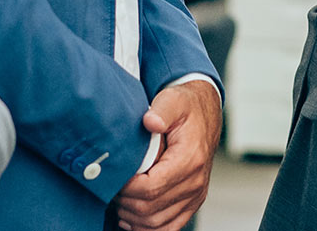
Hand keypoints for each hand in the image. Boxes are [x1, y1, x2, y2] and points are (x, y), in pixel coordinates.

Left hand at [114, 80, 222, 230]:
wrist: (206, 114)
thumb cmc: (187, 108)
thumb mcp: (174, 100)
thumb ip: (162, 110)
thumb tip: (150, 121)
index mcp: (190, 160)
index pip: (151, 189)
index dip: (126, 189)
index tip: (113, 178)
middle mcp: (195, 182)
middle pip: (150, 210)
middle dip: (124, 203)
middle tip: (110, 189)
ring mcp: (195, 195)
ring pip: (156, 223)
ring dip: (132, 217)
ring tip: (118, 201)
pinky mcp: (192, 202)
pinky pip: (168, 227)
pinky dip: (147, 228)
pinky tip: (131, 217)